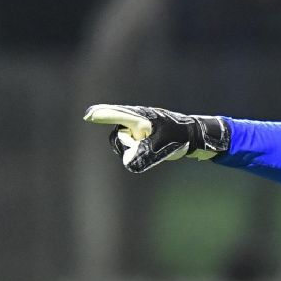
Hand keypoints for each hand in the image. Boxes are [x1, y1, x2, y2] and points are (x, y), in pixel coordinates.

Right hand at [83, 104, 229, 172]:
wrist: (191, 135)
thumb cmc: (178, 138)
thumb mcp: (162, 148)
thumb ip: (144, 155)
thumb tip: (129, 165)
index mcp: (140, 118)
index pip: (118, 115)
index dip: (103, 116)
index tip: (89, 116)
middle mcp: (134, 119)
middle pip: (117, 137)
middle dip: (128, 146)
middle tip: (148, 144)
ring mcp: (135, 126)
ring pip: (122, 143)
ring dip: (134, 149)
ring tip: (154, 145)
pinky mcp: (137, 133)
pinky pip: (129, 145)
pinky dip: (136, 150)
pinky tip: (149, 148)